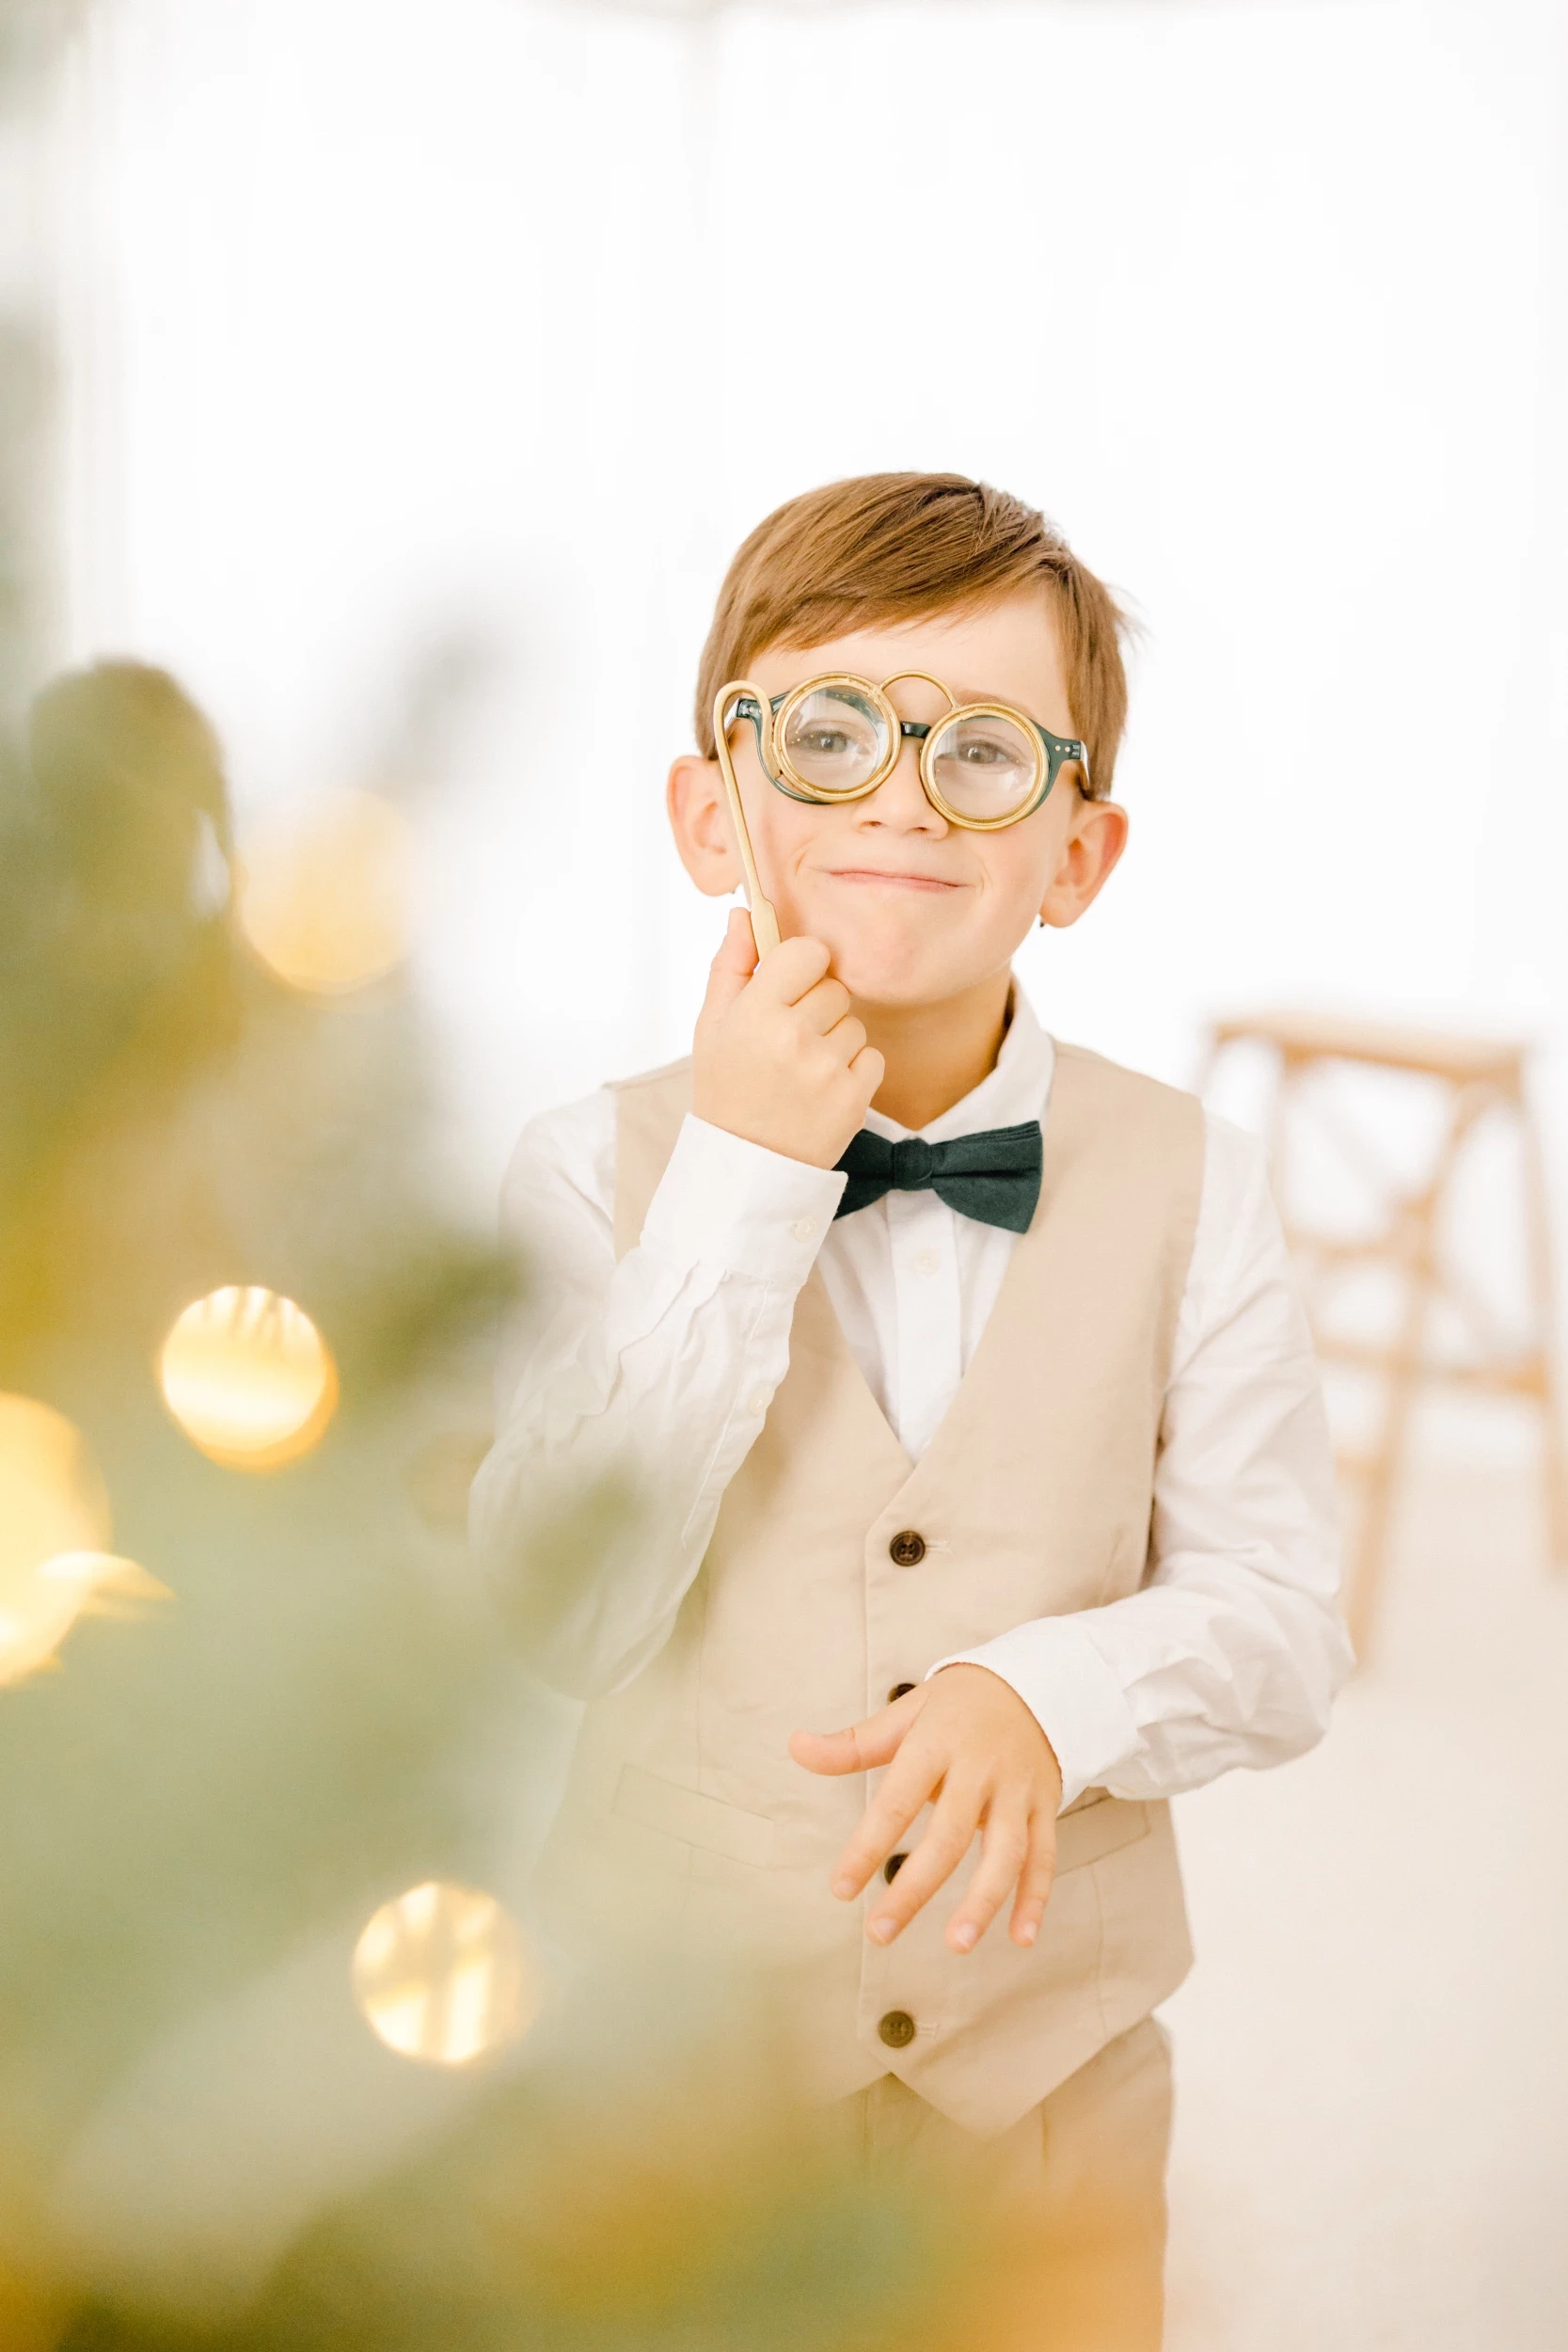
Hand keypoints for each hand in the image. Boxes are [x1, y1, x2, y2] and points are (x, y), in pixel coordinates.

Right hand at [692, 909, 884, 1170]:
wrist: (747, 1164)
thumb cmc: (726, 1087)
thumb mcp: (712, 1025)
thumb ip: (730, 964)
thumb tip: (746, 913)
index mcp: (755, 1012)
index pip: (808, 951)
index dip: (802, 965)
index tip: (791, 984)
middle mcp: (794, 1037)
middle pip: (834, 986)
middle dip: (816, 1006)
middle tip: (789, 1040)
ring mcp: (827, 1069)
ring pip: (854, 1022)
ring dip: (835, 1039)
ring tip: (803, 1069)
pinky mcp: (854, 1097)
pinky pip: (871, 1056)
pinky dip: (853, 1069)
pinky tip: (823, 1088)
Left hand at [789, 1665, 1062, 1953]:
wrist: (1036, 1681)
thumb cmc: (958, 1705)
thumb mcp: (906, 1713)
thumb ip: (854, 1743)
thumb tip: (796, 1747)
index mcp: (937, 1744)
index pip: (897, 1801)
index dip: (868, 1846)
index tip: (841, 1889)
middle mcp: (980, 1769)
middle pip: (948, 1836)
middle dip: (914, 1890)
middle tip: (880, 1933)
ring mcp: (1017, 1789)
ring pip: (1005, 1852)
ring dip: (983, 1902)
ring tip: (957, 1945)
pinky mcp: (1046, 1805)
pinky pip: (1043, 1856)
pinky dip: (1035, 1897)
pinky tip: (1021, 1938)